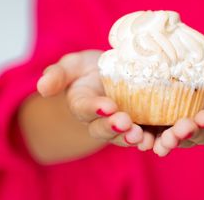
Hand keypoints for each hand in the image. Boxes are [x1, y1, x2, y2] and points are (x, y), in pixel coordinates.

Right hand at [36, 50, 154, 149]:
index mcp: (82, 105)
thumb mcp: (72, 65)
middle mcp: (100, 121)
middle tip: (125, 123)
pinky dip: (154, 139)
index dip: (95, 108)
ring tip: (141, 136)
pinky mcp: (141, 125)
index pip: (85, 109)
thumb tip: (42, 86)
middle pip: (104, 129)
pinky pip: (146, 135)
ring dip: (133, 138)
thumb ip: (57, 74)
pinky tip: (161, 139)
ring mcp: (121, 125)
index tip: (106, 105)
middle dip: (114, 127)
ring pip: (125, 137)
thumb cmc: (89, 69)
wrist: (113, 74)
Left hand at [152, 57, 203, 156]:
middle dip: (186, 133)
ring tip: (156, 141)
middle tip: (176, 132)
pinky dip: (150, 132)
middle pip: (198, 134)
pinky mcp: (172, 119)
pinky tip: (137, 132)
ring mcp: (190, 125)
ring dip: (166, 140)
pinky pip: (161, 128)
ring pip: (178, 137)